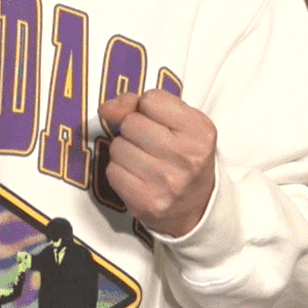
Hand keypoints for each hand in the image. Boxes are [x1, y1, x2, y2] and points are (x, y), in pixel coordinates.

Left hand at [96, 90, 216, 237]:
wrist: (197, 208)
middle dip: (134, 130)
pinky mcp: (146, 202)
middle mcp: (186, 157)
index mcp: (200, 131)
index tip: (159, 123)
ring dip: (124, 151)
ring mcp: (166, 182)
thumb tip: (107, 107)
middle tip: (151, 145)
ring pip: (118, 146)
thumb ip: (141, 105)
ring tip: (144, 161)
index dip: (148, 109)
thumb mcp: (179, 123)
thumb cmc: (184, 157)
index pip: (151, 100)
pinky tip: (137, 177)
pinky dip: (119, 171)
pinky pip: (112, 171)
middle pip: (131, 122)